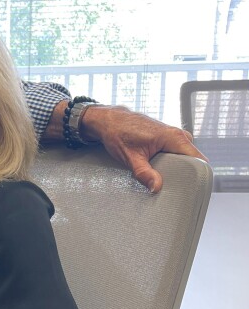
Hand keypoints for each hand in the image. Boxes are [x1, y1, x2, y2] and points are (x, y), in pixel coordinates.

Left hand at [80, 105, 204, 192]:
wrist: (110, 121)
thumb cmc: (118, 133)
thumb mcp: (130, 157)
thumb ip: (144, 173)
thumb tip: (156, 187)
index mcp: (173, 137)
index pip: (197, 159)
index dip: (197, 174)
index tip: (191, 188)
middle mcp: (177, 135)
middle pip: (192, 160)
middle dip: (185, 174)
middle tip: (175, 188)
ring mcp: (174, 136)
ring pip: (184, 157)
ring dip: (177, 169)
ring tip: (166, 180)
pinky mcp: (168, 138)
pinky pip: (177, 153)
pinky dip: (171, 163)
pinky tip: (162, 171)